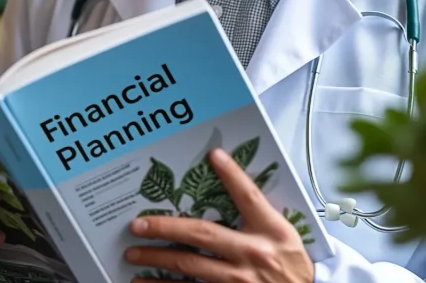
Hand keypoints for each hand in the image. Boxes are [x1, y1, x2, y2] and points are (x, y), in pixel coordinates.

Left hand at [124, 148, 314, 282]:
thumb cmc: (292, 267)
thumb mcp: (285, 235)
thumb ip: (260, 214)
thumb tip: (229, 183)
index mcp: (271, 231)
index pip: (249, 196)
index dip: (232, 175)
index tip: (214, 156)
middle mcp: (253, 253)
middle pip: (203, 234)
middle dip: (167, 227)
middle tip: (138, 224)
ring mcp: (240, 280)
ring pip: (190, 266)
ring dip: (158, 259)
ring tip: (133, 254)